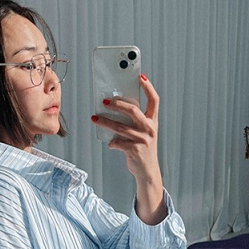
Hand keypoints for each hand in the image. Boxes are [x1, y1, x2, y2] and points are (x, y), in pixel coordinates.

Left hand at [91, 75, 166, 224]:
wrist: (147, 171)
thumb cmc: (142, 148)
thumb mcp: (143, 132)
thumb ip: (134, 120)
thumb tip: (114, 106)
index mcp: (153, 121)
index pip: (154, 100)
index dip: (148, 87)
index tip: (140, 76)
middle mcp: (150, 128)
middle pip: (133, 110)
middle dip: (117, 103)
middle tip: (104, 101)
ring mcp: (142, 139)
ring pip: (120, 126)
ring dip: (105, 121)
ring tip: (94, 118)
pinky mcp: (134, 150)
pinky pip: (117, 142)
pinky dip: (112, 142)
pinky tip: (110, 143)